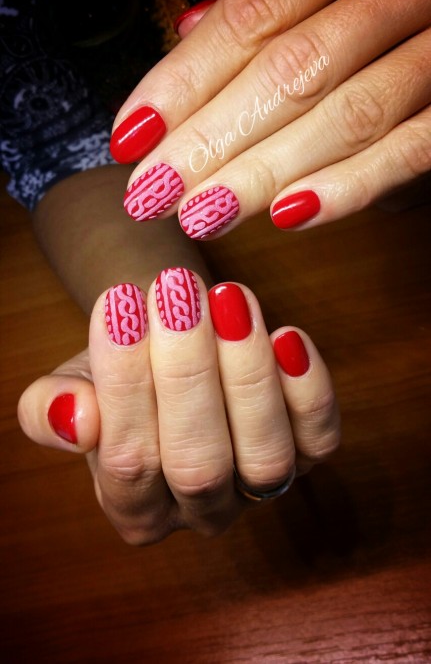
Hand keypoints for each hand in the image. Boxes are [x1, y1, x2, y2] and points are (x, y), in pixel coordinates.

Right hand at [18, 270, 339, 544]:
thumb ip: (51, 409)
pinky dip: (308, 391)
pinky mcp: (309, 456)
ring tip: (228, 300)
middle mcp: (202, 512)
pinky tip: (287, 336)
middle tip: (175, 295)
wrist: (171, 354)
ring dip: (246, 374)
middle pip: (198, 464)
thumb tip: (73, 417)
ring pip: (264, 456)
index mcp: (135, 509)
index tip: (119, 306)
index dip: (124, 384)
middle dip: (187, 374)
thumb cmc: (121, 375)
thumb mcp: (74, 386)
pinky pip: (319, 438)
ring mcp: (260, 489)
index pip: (128, 462)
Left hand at [110, 0, 430, 238]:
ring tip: (203, 213)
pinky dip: (352, 185)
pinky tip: (290, 215)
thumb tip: (191, 29)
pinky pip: (412, 148)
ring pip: (346, 114)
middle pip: (289, 70)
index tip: (132, 135)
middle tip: (153, 192)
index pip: (252, 14)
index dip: (183, 79)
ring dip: (265, 172)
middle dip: (212, 139)